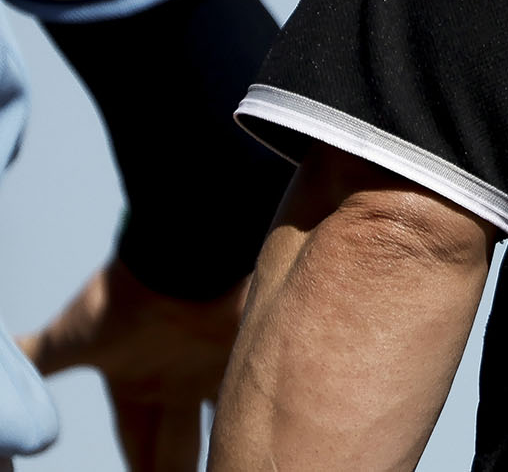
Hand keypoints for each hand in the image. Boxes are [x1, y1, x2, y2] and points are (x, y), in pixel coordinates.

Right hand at [15, 260, 245, 471]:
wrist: (175, 259)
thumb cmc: (118, 300)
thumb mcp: (68, 340)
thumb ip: (32, 357)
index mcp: (137, 384)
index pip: (139, 444)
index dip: (141, 471)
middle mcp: (178, 380)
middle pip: (180, 446)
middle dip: (178, 470)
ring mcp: (215, 366)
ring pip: (222, 424)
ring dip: (225, 448)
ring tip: (238, 466)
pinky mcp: (250, 352)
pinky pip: (256, 393)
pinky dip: (262, 413)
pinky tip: (273, 441)